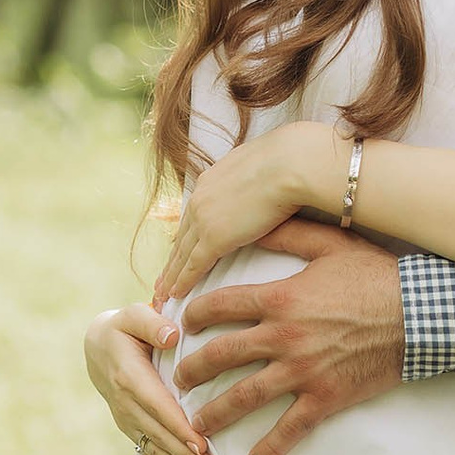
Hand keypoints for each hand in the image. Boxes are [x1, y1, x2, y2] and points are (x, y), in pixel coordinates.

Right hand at [85, 303, 210, 454]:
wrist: (96, 347)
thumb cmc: (124, 327)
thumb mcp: (133, 315)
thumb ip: (152, 322)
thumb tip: (172, 335)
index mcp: (130, 377)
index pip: (158, 406)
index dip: (178, 426)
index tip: (199, 444)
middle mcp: (126, 404)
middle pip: (159, 434)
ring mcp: (127, 419)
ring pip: (154, 449)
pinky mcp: (131, 428)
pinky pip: (148, 453)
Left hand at [152, 119, 341, 306]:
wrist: (291, 163)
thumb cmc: (288, 160)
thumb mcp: (260, 165)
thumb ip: (252, 177)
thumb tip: (261, 180)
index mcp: (211, 181)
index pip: (194, 215)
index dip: (186, 235)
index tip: (179, 250)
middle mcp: (201, 199)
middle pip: (182, 237)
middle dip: (173, 259)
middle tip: (163, 278)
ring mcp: (204, 219)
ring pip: (182, 254)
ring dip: (171, 275)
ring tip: (163, 292)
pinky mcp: (214, 238)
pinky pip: (193, 265)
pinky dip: (183, 281)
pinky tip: (176, 294)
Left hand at [175, 219, 403, 454]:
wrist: (420, 314)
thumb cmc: (378, 276)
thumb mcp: (333, 244)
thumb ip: (290, 234)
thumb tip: (256, 222)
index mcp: (280, 299)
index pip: (220, 306)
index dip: (194, 314)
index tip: (183, 324)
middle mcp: (282, 337)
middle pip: (221, 356)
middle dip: (191, 369)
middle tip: (178, 379)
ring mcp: (302, 371)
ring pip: (243, 397)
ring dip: (214, 413)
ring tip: (196, 424)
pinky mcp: (325, 397)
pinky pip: (290, 428)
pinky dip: (270, 448)